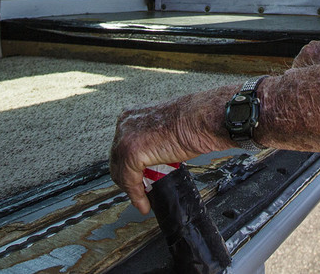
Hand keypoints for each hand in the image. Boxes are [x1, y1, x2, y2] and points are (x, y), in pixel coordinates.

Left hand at [109, 89, 229, 214]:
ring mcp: (126, 136)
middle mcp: (125, 123)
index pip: (122, 147)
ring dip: (132, 190)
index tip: (135, 180)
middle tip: (139, 193)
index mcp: (132, 115)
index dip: (128, 166)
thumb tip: (152, 156)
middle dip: (128, 179)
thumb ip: (153, 140)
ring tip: (143, 201)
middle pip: (117, 159)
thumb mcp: (166, 129)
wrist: (202, 119)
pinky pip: (129, 181)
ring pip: (120, 172)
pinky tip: (144, 204)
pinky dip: (136, 196)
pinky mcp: (131, 151)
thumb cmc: (193, 122)